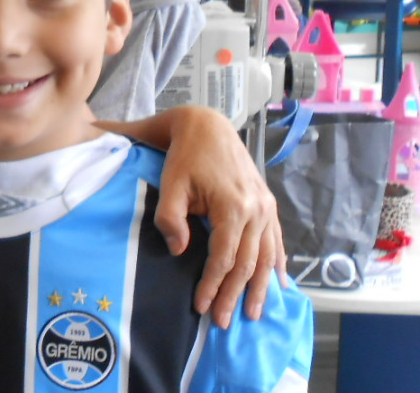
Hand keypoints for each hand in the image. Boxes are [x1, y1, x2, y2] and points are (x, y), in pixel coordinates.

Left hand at [153, 106, 285, 329]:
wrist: (206, 126)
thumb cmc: (184, 156)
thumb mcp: (169, 184)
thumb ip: (170, 218)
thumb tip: (180, 251)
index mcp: (233, 207)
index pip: (224, 258)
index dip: (213, 285)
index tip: (201, 307)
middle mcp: (256, 210)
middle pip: (248, 263)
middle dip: (235, 295)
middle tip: (224, 322)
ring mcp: (265, 206)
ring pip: (267, 256)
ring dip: (260, 287)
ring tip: (253, 313)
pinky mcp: (267, 202)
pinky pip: (276, 240)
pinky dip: (277, 263)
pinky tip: (278, 282)